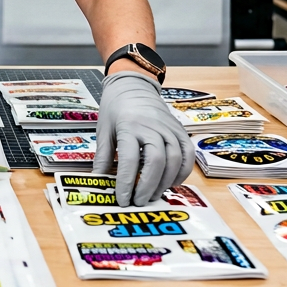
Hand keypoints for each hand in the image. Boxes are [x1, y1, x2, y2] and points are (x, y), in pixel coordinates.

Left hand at [92, 72, 192, 205]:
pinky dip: (182, 172)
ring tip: (152, 195)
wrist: (133, 85)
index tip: (122, 199)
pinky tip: (170, 183)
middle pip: (156, 161)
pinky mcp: (180, 130)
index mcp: (129, 126)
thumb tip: (98, 182)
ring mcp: (169, 128)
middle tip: (139, 201)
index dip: (126, 183)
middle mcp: (151, 126)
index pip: (129, 159)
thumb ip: (103, 157)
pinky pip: (187, 154)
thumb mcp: (104, 130)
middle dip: (148, 186)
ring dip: (165, 182)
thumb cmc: (115, 108)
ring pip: (175, 160)